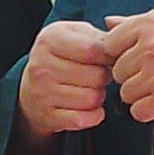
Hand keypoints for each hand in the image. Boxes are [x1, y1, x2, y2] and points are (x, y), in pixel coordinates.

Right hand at [17, 19, 114, 139]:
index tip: (108, 57)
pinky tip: (89, 107)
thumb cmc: (61, 56)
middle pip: (96, 76)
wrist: (30, 88)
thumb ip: (100, 35)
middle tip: (97, 75)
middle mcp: (42, 66)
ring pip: (93, 99)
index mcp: (50, 40)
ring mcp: (43, 93)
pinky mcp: (48, 116)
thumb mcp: (74, 35)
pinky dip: (94, 115)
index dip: (108, 55)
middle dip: (104, 76)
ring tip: (90, 89)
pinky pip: (85, 119)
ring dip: (99, 95)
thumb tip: (122, 47)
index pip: (93, 50)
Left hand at [101, 4, 153, 124]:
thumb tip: (108, 23)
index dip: (121, 53)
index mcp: (152, 24)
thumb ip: (139, 22)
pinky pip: (138, 112)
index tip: (136, 58)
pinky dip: (148, 110)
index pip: (110, 43)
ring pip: (126, 93)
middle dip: (132, 74)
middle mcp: (153, 48)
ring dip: (140, 94)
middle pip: (117, 70)